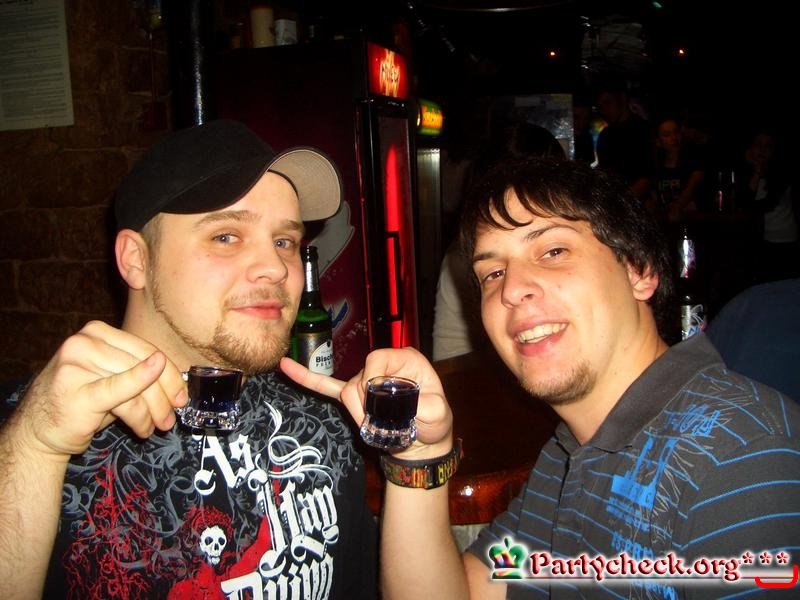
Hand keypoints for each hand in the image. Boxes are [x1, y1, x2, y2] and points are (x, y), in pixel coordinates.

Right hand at [13, 320, 187, 459]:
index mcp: (97, 332)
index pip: (145, 349)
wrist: (38, 428)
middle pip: (143, 365)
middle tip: (172, 417)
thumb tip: (178, 384)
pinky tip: (148, 421)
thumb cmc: (80, 402)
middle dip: (164, 395)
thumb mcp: (112, 379)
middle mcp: (84, 342)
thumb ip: (140, 372)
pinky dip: (140, 406)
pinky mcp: (75, 389)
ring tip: (153, 427)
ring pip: (135, 385)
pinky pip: (119, 393)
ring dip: (150, 412)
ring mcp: (76, 363)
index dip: (169, 374)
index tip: (182, 395)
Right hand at [279, 347, 453, 457]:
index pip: (376, 359)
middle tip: (383, 423)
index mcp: (405, 360)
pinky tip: (286, 366)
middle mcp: (383, 364)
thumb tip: (400, 404)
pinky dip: (307, 378)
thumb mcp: (439, 414)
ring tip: (375, 425)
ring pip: (347, 391)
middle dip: (366, 405)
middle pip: (358, 378)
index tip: (380, 403)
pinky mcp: (353, 395)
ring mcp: (365, 379)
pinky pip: (327, 387)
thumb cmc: (434, 423)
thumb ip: (424, 407)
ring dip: (358, 413)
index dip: (373, 380)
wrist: (423, 442)